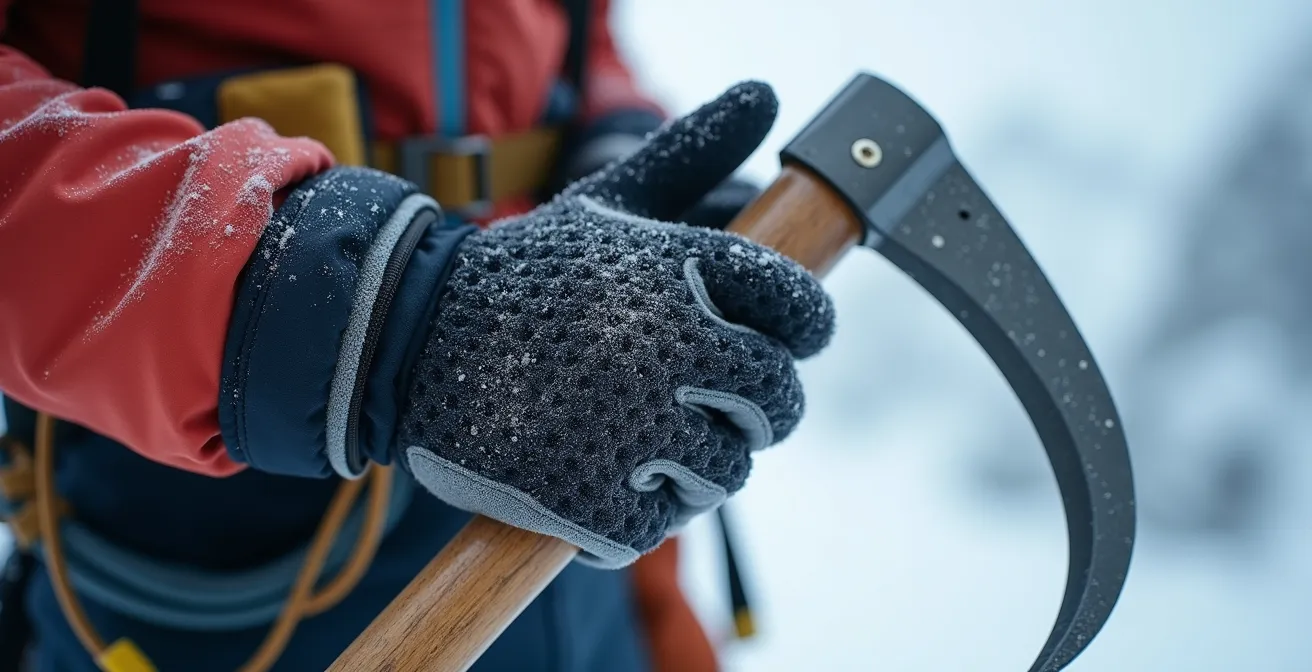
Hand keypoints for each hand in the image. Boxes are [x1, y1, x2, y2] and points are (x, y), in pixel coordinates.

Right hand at [397, 82, 834, 566]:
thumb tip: (766, 91)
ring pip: (726, 475)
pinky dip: (641, 510)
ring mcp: (630, 427)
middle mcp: (669, 347)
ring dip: (702, 465)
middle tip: (722, 404)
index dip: (806, 330)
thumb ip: (692, 151)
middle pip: (777, 404)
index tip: (785, 339)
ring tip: (655, 439)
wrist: (407, 336)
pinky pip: (659, 525)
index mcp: (683, 273)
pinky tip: (611, 475)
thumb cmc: (526, 272)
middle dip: (761, 409)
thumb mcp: (607, 200)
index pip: (801, 311)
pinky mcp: (589, 498)